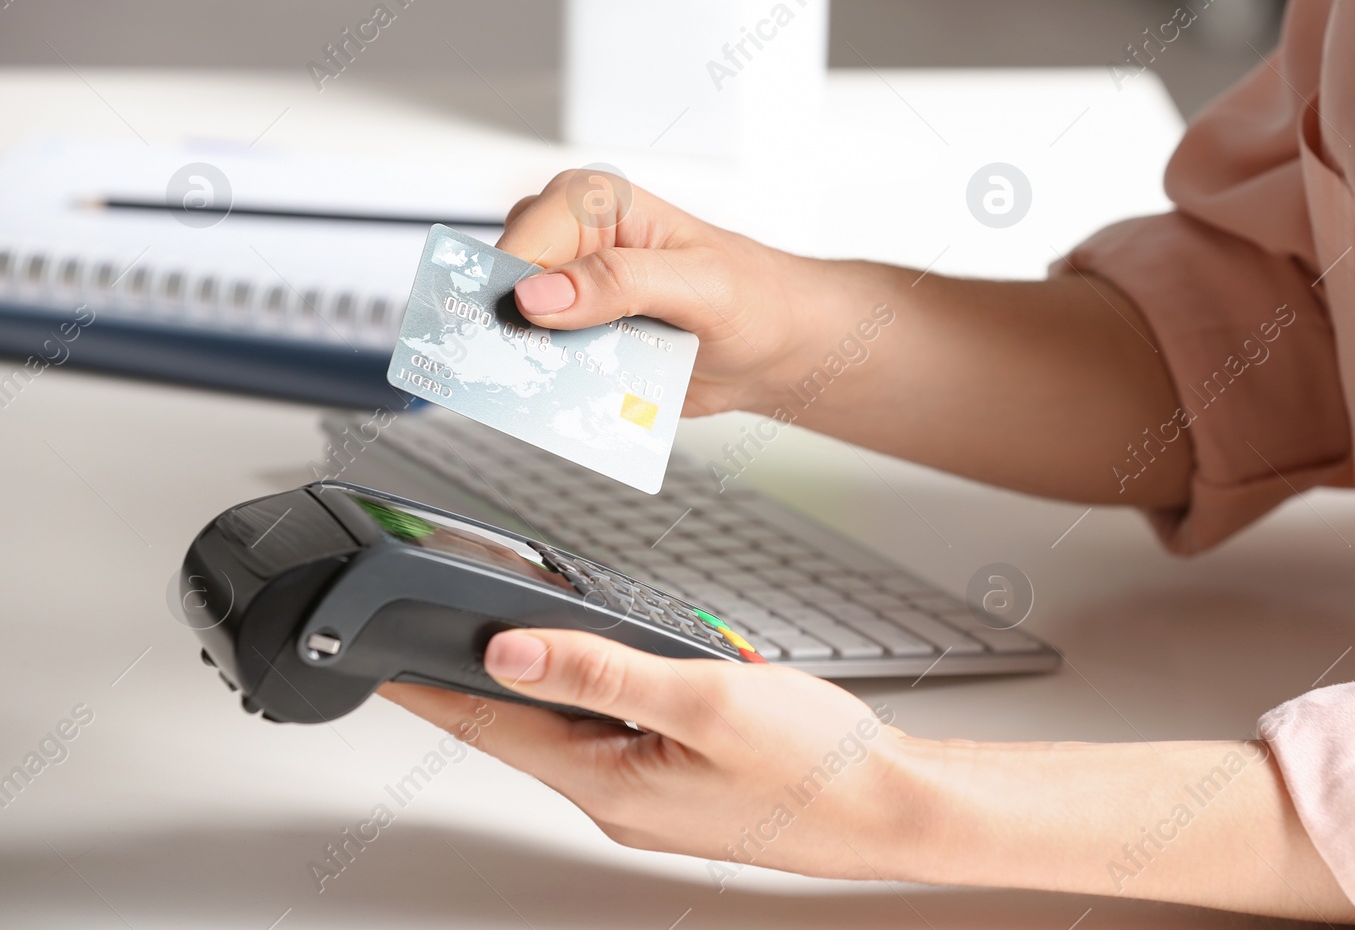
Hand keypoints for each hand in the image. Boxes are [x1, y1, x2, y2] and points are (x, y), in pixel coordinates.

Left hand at [380, 628, 925, 884]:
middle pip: (521, 730)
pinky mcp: (676, 789)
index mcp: (607, 781)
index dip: (428, 687)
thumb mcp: (701, 697)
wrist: (889, 808)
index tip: (380, 660)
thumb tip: (510, 651)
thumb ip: (600, 670)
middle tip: (437, 630)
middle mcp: (615, 799)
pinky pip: (612, 739)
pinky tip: (613, 674)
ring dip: (543, 687)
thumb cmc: (814, 764)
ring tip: (518, 639)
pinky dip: (594, 701)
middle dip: (479, 679)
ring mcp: (646, 799)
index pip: (488, 727)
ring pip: (569, 733)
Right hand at [497, 170, 869, 417]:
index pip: (525, 234)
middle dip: (514, 327)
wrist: (780, 348)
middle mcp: (576, 245)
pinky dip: (555, 386)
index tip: (518, 323)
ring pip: (517, 330)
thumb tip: (543, 294)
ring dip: (534, 362)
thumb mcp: (698, 284)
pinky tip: (579, 397)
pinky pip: (545, 365)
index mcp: (597, 204)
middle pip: (505, 283)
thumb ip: (620, 282)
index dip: (511, 281)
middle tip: (539, 359)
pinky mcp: (581, 340)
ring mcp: (575, 297)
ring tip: (565, 382)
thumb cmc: (756, 297)